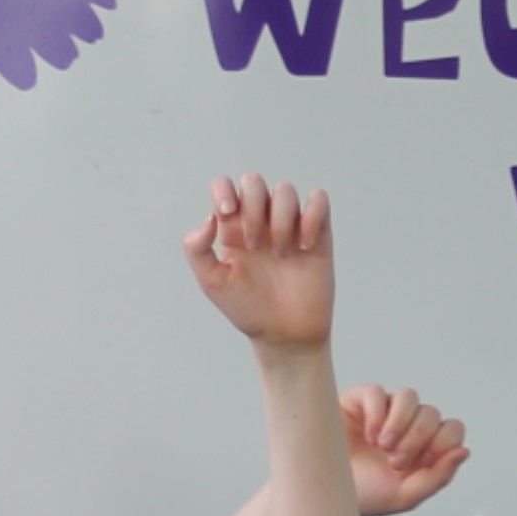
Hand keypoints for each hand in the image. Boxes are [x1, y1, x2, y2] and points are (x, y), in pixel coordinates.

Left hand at [185, 173, 335, 349]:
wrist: (285, 334)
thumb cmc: (248, 309)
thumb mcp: (212, 283)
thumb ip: (197, 249)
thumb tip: (209, 219)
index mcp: (232, 227)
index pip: (225, 186)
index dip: (223, 189)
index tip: (226, 214)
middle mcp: (260, 220)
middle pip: (254, 182)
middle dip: (252, 209)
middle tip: (253, 246)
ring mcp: (290, 225)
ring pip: (285, 190)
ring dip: (280, 220)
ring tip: (280, 255)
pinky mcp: (318, 233)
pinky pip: (319, 201)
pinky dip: (312, 217)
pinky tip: (305, 247)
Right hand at [344, 385, 468, 515]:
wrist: (320, 494)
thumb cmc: (360, 496)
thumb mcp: (405, 496)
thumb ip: (438, 477)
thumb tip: (463, 452)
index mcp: (423, 449)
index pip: (452, 430)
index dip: (443, 443)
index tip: (420, 464)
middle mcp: (407, 427)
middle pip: (431, 413)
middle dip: (417, 439)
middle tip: (395, 462)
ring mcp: (383, 412)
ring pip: (409, 396)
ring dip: (401, 423)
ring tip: (383, 446)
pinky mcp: (358, 402)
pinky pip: (377, 392)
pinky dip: (377, 413)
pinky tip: (369, 435)